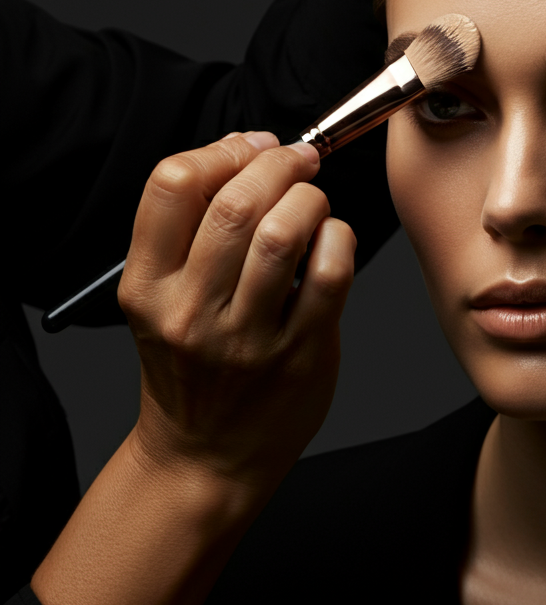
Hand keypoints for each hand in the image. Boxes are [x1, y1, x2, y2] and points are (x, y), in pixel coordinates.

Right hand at [119, 130, 354, 493]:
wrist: (204, 458)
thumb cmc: (190, 368)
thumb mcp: (163, 299)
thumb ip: (193, 230)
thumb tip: (248, 153)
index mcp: (147, 286)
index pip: (171, 185)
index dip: (222, 149)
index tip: (252, 146)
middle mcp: (190, 310)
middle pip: (235, 202)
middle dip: (278, 163)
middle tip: (298, 160)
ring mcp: (246, 336)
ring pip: (284, 232)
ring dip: (310, 198)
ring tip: (313, 202)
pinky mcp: (300, 353)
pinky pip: (329, 273)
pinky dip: (339, 238)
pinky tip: (332, 240)